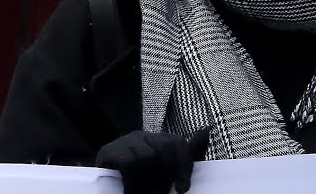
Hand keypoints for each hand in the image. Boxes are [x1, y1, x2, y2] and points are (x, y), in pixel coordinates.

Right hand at [94, 128, 209, 193]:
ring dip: (149, 182)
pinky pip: (129, 163)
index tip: (183, 189)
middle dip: (167, 174)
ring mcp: (123, 141)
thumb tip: (207, 129)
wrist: (109, 189)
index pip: (177, 142)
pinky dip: (134, 183)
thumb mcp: (168, 172)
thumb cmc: (143, 182)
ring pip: (147, 156)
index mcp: (157, 140)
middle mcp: (141, 136)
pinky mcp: (108, 151)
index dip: (184, 166)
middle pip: (164, 147)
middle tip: (162, 193)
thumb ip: (187, 155)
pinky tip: (132, 192)